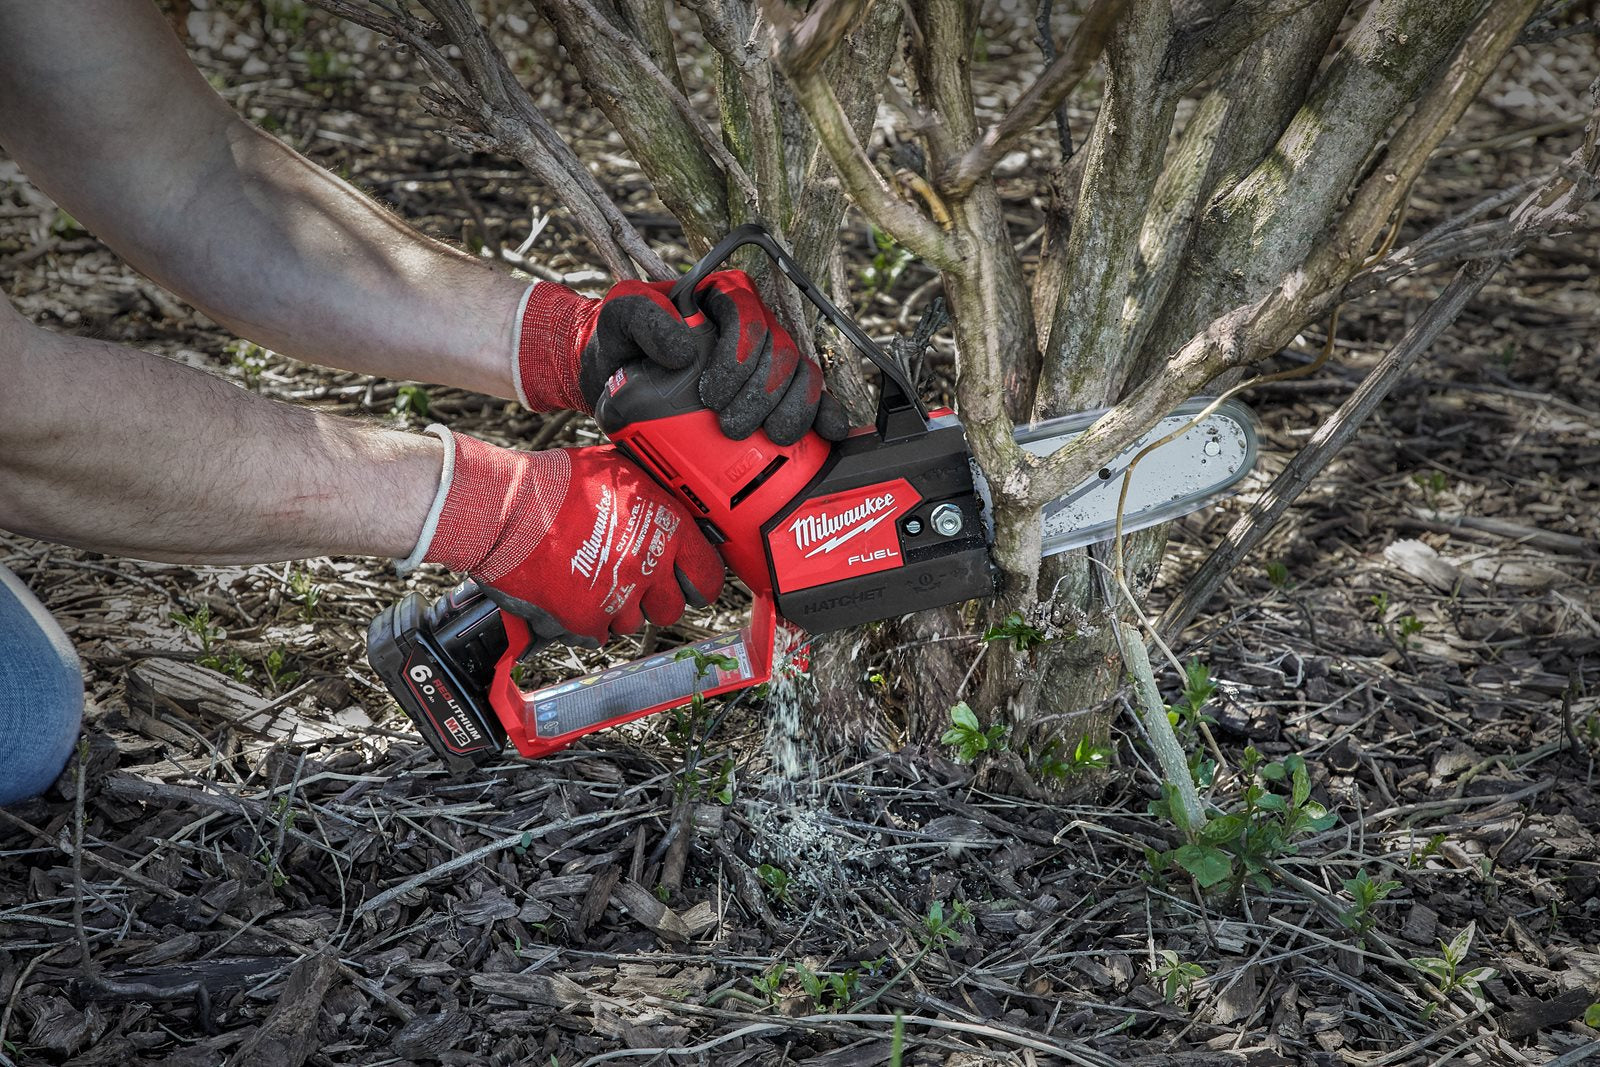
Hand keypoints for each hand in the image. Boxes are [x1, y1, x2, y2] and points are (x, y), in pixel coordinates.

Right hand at [410, 428, 723, 646]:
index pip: (708, 575)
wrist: (506, 509)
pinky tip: (570, 594)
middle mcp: (648, 565)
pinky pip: (598, 635)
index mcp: (666, 527)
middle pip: (671, 608)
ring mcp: (619, 597)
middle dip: (654, 598)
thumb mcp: (619, 470)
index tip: (688, 582)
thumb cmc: (556, 484)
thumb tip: (671, 502)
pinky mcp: (586, 620)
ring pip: (633, 623)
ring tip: (591, 579)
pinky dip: (584, 622)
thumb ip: (652, 495)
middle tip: (631, 581)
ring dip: (617, 609)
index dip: (698, 581)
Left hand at [512, 273, 848, 444]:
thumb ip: (642, 317)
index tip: (709, 395)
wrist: (616, 377)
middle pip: (781, 352)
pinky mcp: (777, 392)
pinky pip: (813, 398)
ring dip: (792, 409)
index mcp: (721, 297)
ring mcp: (768, 361)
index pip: (748, 317)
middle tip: (730, 428)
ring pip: (801, 376)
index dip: (740, 356)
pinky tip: (826, 434)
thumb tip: (684, 348)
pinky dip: (823, 415)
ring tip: (768, 438)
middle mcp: (753, 326)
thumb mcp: (618, 318)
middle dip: (762, 394)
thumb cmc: (620, 341)